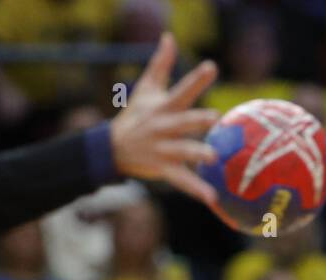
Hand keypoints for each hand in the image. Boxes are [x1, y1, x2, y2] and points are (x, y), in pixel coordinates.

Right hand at [110, 32, 219, 203]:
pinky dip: (196, 190)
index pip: (181, 90)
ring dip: (196, 154)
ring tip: (213, 157)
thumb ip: (161, 63)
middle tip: (214, 117)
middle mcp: (163, 128)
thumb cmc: (135, 115)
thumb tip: (169, 37)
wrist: (111, 149)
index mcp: (163, 108)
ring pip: (182, 151)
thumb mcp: (146, 88)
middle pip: (182, 122)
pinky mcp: (162, 168)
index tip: (211, 67)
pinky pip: (181, 180)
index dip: (196, 79)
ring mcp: (162, 150)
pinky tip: (212, 197)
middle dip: (196, 119)